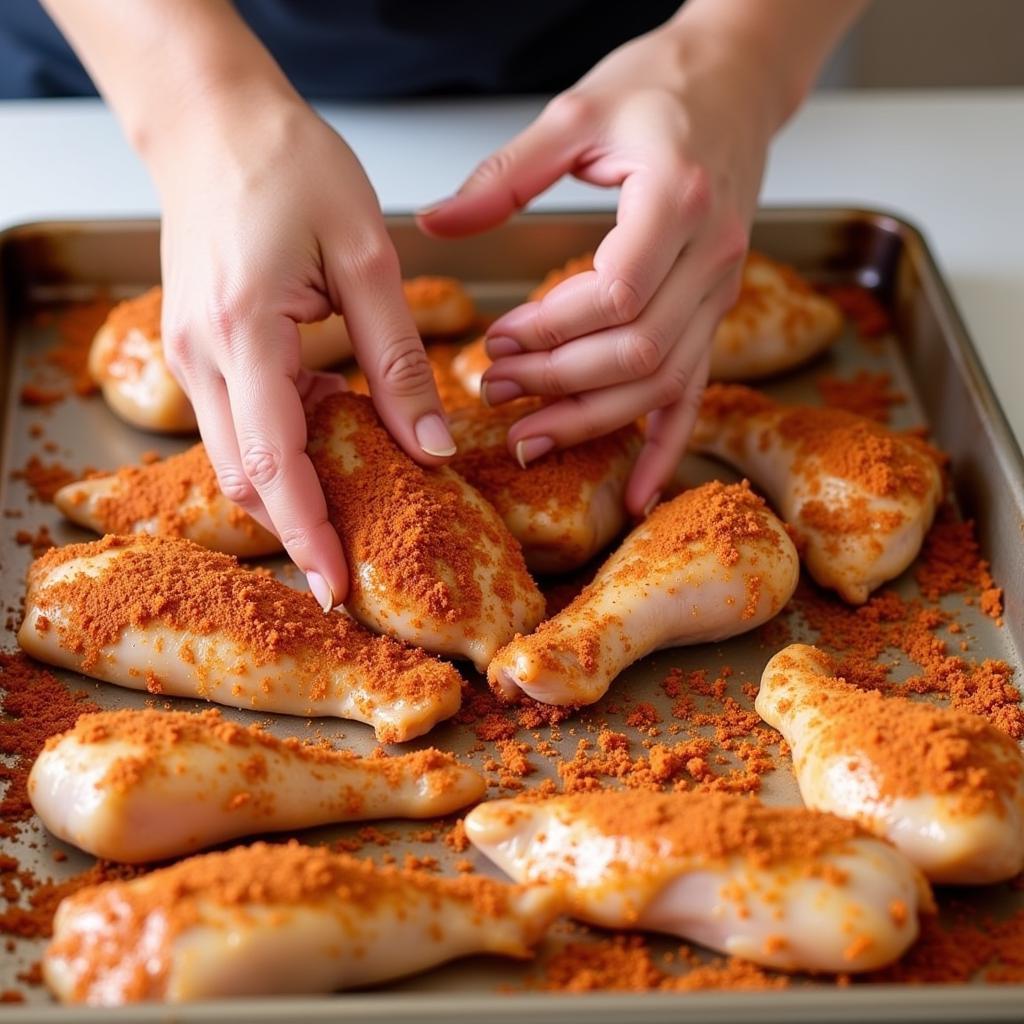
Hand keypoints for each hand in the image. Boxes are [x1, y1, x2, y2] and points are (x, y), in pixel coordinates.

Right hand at [152, 88, 453, 607]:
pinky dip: (277, 453)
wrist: (218, 123)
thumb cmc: (292, 166)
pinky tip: (327, 449)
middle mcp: (201, 354)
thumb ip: (398, 360)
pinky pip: (234, 425)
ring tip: (345, 525)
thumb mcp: (367, 257)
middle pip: (243, 477)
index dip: (307, 531)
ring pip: (233, 459)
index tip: (337, 587)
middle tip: (350, 577)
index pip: (273, 460)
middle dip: (295, 532)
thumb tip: (433, 449)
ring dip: (285, 497)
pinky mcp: (198, 349)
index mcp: (245, 329)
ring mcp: (190, 354)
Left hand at [419, 14, 784, 516]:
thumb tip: (435, 225)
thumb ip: (504, 175)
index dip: (550, 330)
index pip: (616, 294)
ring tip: (528, 435)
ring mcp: (722, 291)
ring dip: (592, 419)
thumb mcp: (576, 115)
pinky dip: (666, 447)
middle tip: (495, 389)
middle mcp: (711, 255)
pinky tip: (636, 492)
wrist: (737, 82)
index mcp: (677, 199)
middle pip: (637, 351)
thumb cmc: (660, 89)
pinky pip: (697, 393)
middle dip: (559, 382)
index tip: (497, 339)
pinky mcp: (718, 312)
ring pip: (663, 383)